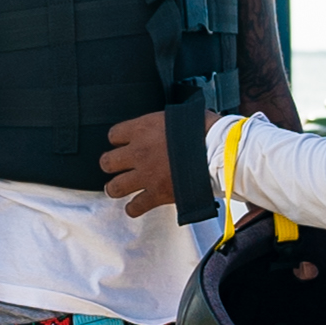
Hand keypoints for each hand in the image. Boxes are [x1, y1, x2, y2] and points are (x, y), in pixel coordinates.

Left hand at [102, 109, 222, 217]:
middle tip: (118, 167)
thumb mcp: (181, 116)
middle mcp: (138, 152)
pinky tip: (136, 206)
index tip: (123, 144)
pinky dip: (134, 208)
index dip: (118, 140)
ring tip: (121, 188)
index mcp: (143, 129)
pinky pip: (135, 207)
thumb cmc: (205, 131)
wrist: (217, 152)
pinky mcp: (156, 194)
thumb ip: (166, 123)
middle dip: (112, 165)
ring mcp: (145, 175)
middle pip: (108, 162)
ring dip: (117, 187)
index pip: (114, 135)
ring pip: (115, 187)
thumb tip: (171, 125)